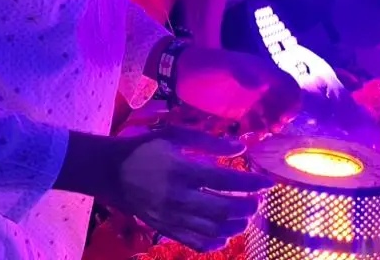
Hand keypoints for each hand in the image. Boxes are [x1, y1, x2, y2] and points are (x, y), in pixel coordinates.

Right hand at [113, 127, 271, 251]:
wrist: (112, 172)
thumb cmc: (146, 149)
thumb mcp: (174, 136)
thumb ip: (208, 141)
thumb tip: (241, 147)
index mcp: (182, 171)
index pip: (225, 180)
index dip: (251, 183)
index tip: (267, 182)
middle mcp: (179, 197)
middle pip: (224, 210)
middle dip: (247, 207)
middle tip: (257, 201)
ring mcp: (172, 217)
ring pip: (213, 230)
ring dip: (236, 226)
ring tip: (244, 217)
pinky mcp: (166, 229)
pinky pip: (196, 243)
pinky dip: (215, 242)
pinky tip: (224, 236)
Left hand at [175, 47, 301, 132]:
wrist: (182, 72)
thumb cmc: (206, 64)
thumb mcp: (224, 66)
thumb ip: (242, 74)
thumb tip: (262, 86)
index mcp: (262, 73)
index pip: (288, 85)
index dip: (292, 100)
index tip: (284, 115)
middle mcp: (260, 88)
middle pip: (283, 105)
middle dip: (283, 117)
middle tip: (273, 128)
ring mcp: (249, 102)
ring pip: (270, 117)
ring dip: (270, 127)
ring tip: (259, 134)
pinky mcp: (237, 114)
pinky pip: (253, 126)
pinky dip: (254, 133)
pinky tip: (246, 138)